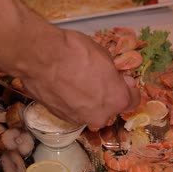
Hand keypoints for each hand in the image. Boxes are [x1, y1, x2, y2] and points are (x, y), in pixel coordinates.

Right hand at [21, 29, 139, 128]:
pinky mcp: (59, 117)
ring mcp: (78, 119)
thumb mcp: (103, 55)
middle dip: (105, 95)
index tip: (122, 79)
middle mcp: (100, 115)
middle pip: (109, 107)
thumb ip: (112, 73)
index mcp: (117, 99)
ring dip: (86, 99)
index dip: (127, 88)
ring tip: (75, 80)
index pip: (132, 100)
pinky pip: (71, 109)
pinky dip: (70, 100)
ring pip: (89, 110)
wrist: (40, 58)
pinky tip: (62, 85)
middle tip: (95, 78)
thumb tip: (115, 79)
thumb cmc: (75, 52)